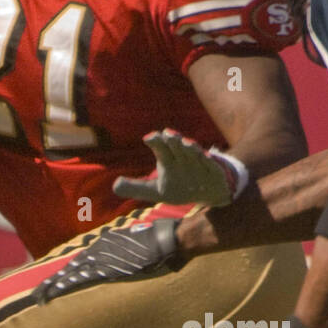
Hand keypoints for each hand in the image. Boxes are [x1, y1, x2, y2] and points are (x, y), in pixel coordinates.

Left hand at [30, 216, 183, 305]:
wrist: (164, 240)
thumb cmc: (157, 242)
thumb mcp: (137, 243)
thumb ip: (128, 250)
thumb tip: (129, 257)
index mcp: (103, 244)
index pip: (80, 261)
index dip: (66, 274)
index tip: (55, 284)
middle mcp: (97, 250)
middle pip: (69, 268)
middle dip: (52, 281)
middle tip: (37, 293)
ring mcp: (100, 259)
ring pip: (69, 274)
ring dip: (53, 286)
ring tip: (39, 297)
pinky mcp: (105, 269)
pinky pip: (80, 278)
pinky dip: (66, 285)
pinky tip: (54, 293)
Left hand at [113, 128, 248, 206]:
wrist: (209, 192)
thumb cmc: (181, 187)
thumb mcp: (157, 191)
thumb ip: (136, 187)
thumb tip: (114, 185)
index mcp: (168, 159)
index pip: (160, 146)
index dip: (156, 141)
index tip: (149, 139)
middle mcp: (182, 157)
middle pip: (176, 145)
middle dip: (172, 140)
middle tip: (167, 135)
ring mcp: (198, 163)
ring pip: (193, 152)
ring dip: (190, 147)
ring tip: (186, 143)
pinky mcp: (213, 170)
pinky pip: (211, 164)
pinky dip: (208, 160)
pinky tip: (206, 157)